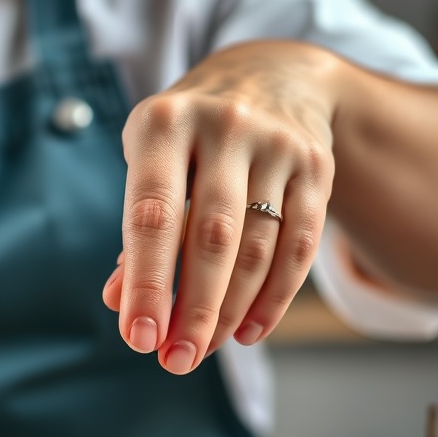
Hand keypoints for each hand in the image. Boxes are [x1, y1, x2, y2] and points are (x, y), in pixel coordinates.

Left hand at [102, 40, 339, 372]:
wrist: (269, 76)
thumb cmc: (187, 138)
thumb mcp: (149, 164)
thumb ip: (137, 232)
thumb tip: (120, 303)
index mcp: (162, 123)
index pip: (154, 215)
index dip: (147, 282)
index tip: (139, 338)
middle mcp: (223, 125)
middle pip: (212, 238)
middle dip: (194, 310)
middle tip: (176, 360)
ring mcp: (276, 143)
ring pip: (258, 247)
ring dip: (230, 310)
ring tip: (204, 348)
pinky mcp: (316, 165)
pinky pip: (299, 244)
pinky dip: (275, 297)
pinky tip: (250, 330)